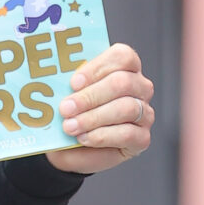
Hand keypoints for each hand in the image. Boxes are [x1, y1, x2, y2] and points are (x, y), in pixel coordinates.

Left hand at [46, 42, 154, 174]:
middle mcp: (140, 88)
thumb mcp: (68, 98)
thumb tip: (58, 84)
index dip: (97, 68)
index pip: (122, 56)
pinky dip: (102, 136)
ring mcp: (144, 113)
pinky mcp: (142, 138)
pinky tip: (84, 138)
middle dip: (90, 96)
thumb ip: (69, 87)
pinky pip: (127, 134)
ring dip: (93, 118)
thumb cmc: (74, 116)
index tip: (74, 82)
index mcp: (125, 68)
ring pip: (126, 108)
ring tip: (70, 126)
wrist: (72, 148)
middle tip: (66, 108)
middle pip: (122, 83)